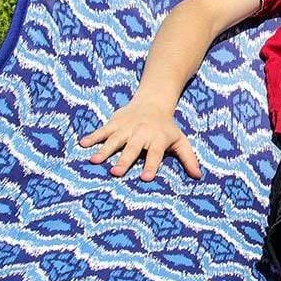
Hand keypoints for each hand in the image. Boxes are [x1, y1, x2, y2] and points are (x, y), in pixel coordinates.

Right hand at [77, 99, 201, 180]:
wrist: (153, 102)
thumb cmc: (166, 128)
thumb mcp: (180, 140)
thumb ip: (188, 158)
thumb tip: (198, 176)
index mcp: (158, 138)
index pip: (155, 153)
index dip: (151, 165)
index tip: (146, 178)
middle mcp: (141, 133)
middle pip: (132, 148)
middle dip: (124, 160)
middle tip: (116, 173)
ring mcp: (126, 127)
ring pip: (114, 139)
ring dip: (104, 150)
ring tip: (94, 161)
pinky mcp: (115, 122)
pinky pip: (102, 130)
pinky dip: (93, 136)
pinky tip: (82, 144)